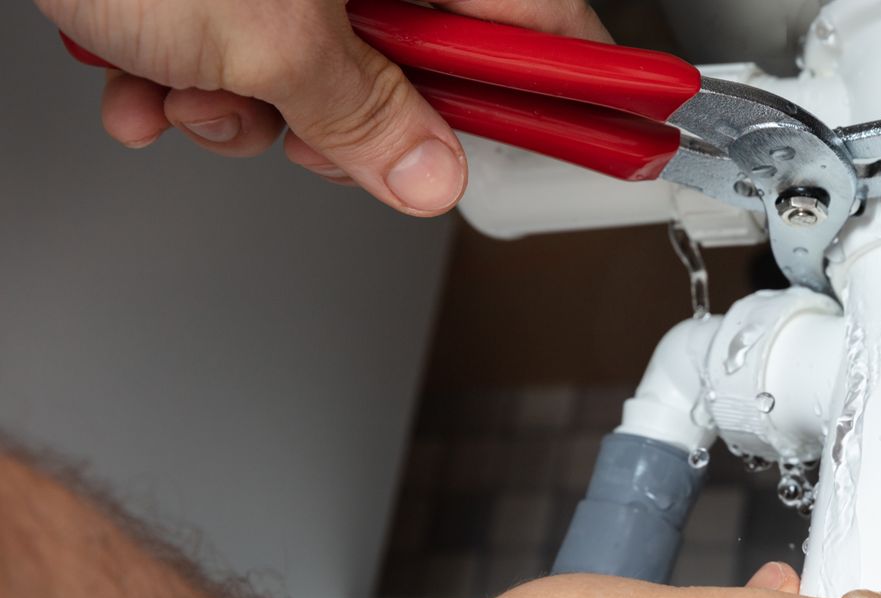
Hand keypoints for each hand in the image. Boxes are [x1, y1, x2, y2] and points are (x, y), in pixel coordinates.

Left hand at [32, 0, 609, 214]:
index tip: (617, 132)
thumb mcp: (269, 37)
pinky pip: (241, 41)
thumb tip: (430, 172)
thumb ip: (365, 116)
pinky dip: (190, 76)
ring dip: (250, 109)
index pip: (537, 20)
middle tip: (318, 133)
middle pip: (420, 56)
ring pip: (318, 65)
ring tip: (190, 91)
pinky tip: (142, 75)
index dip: (575, 88)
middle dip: (352, 120)